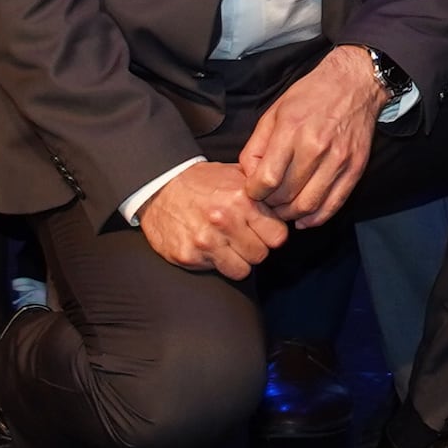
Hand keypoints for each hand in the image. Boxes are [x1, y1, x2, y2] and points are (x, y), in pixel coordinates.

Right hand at [138, 160, 289, 282]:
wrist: (158, 187)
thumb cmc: (201, 182)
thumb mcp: (235, 175)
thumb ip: (261, 190)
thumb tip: (288, 204)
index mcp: (242, 199)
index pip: (278, 236)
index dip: (272, 234)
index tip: (262, 230)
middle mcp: (225, 220)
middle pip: (262, 254)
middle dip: (255, 248)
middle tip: (243, 238)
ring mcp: (205, 240)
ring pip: (243, 270)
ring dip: (238, 260)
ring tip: (228, 245)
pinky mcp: (189, 256)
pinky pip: (218, 272)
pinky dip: (217, 264)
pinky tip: (210, 248)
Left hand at [235, 48, 389, 229]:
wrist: (355, 84)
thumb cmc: (311, 96)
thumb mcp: (274, 112)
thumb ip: (256, 146)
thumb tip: (248, 177)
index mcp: (291, 130)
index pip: (267, 179)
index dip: (254, 192)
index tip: (253, 191)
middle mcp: (316, 147)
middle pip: (286, 196)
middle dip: (271, 205)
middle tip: (267, 202)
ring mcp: (338, 160)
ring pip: (308, 205)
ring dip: (290, 215)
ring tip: (283, 209)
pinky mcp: (355, 169)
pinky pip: (333, 205)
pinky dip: (315, 218)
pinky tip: (304, 217)